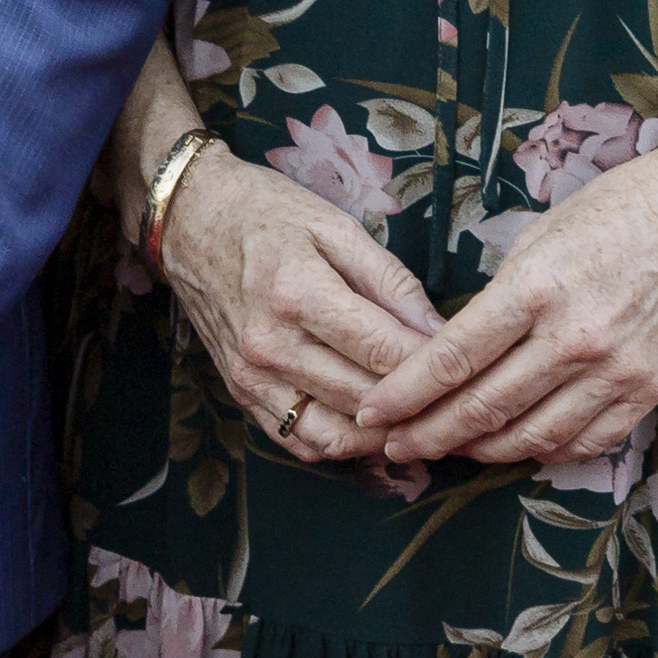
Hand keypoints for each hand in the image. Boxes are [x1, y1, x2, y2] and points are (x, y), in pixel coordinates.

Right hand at [155, 147, 442, 466]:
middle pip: (365, 397)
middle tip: (460, 399)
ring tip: (422, 421)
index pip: (384, 349)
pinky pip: (299, 441)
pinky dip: (341, 445)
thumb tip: (439, 329)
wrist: (187, 220)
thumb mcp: (334, 224)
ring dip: (384, 436)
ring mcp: (251, 375)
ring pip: (336, 433)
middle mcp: (270, 344)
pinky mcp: (240, 393)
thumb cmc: (265, 213)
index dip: (434, 364)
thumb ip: (390, 280)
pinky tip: (371, 429)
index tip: (469, 364)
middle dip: (420, 404)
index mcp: (298, 291)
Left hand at [335, 144, 657, 470]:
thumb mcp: (538, 239)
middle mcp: (575, 337)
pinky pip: (585, 441)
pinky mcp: (648, 391)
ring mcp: (616, 370)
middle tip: (394, 445)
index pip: (454, 358)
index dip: (405, 394)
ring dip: (480, 450)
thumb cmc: (615, 211)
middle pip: (484, 406)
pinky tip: (514, 448)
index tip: (372, 412)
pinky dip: (542, 451)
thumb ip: (498, 300)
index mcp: (536, 288)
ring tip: (446, 449)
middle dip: (430, 433)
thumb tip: (454, 351)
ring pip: (531, 435)